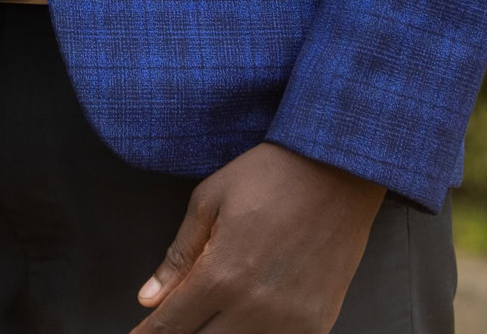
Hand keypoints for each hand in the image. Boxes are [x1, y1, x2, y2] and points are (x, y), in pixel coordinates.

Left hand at [132, 142, 385, 333]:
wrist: (338, 169)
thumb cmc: (270, 176)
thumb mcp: (209, 201)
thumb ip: (178, 257)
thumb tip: (148, 298)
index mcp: (222, 275)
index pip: (172, 326)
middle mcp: (255, 306)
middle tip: (178, 320)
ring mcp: (290, 320)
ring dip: (219, 333)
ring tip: (213, 313)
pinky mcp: (317, 322)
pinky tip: (248, 317)